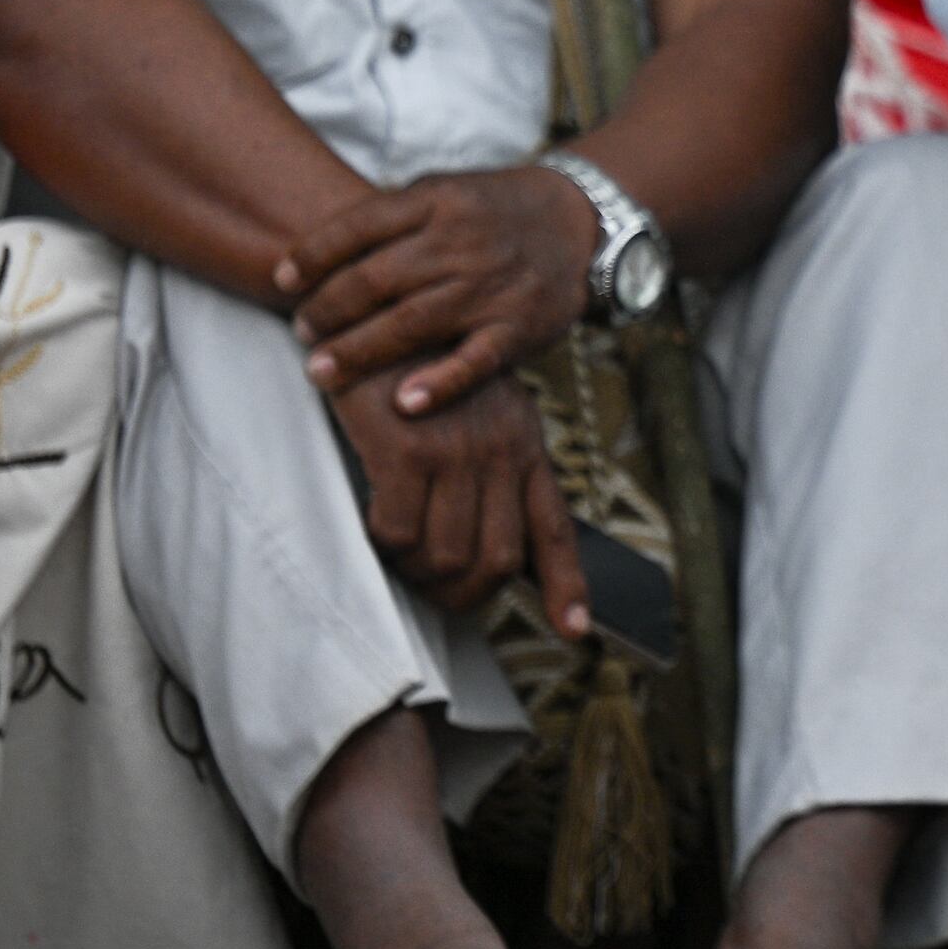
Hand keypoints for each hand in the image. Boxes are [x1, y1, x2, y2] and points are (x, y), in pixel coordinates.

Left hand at [285, 167, 594, 411]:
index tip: (282, 279)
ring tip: (320, 372)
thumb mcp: (446, 192)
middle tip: (301, 333)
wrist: (582, 222)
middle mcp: (461, 241)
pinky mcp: (519, 326)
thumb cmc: (496, 211)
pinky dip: (440, 383)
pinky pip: (474, 360)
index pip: (360, 225)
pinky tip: (405, 403)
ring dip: (359, 351)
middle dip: (328, 310)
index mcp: (438, 200)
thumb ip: (390, 218)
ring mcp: (491, 286)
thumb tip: (314, 255)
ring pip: (412, 323)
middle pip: (376, 279)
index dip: (313, 253)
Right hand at [334, 372, 588, 629]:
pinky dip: (384, 546)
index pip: (554, 527)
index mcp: (525, 445)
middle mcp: (501, 450)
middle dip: (463, 593)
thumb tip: (490, 545)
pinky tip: (373, 524)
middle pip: (496, 558)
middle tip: (431, 591)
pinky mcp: (407, 450)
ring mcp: (456, 450)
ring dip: (418, 573)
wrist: (377, 319)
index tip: (575, 629)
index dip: (566, 583)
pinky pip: (398, 532)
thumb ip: (492, 471)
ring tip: (398, 559)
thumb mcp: (478, 415)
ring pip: (447, 553)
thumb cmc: (421, 374)